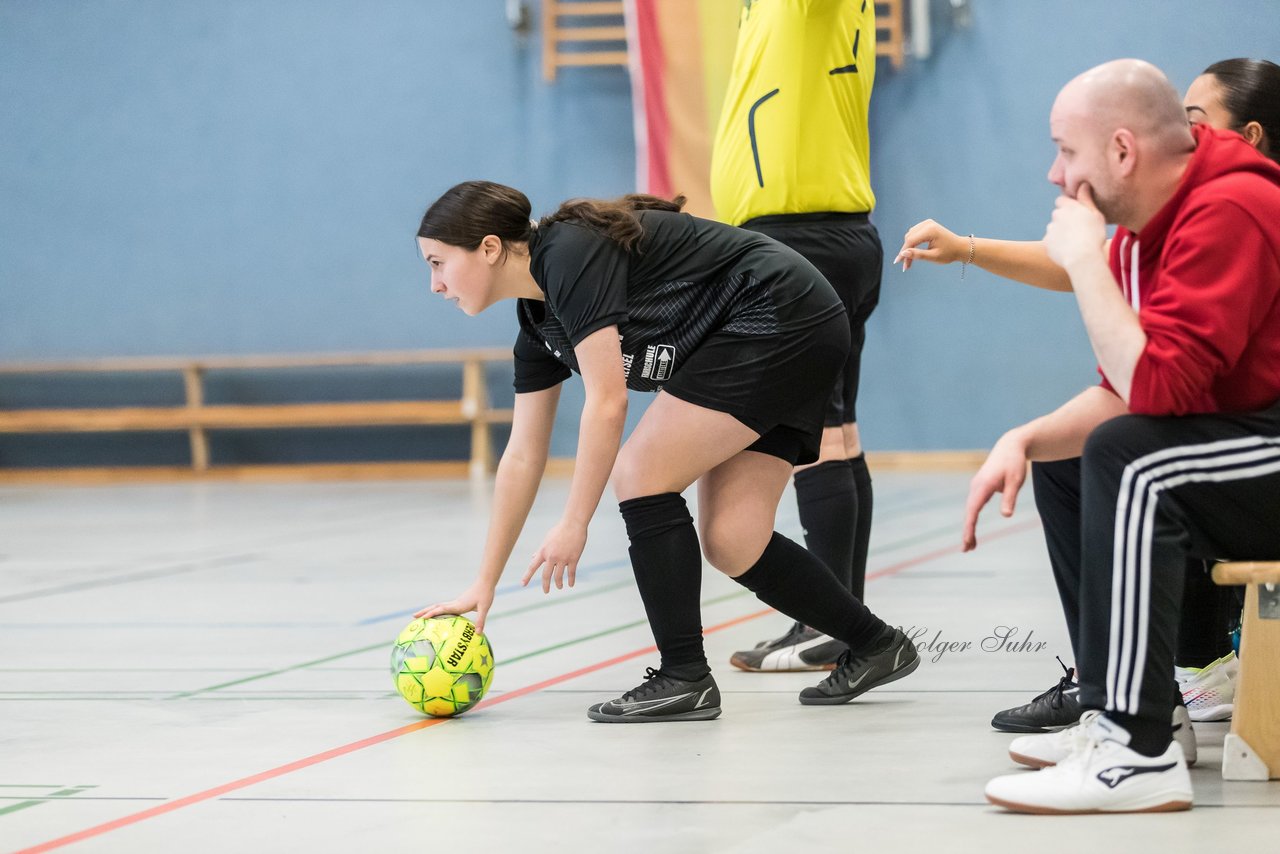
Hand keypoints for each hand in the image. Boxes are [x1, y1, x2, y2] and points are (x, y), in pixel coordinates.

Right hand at [415, 579, 495, 631]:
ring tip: (421, 616)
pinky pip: (445, 607)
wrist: (485, 583)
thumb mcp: (484, 608)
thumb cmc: (485, 594)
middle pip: (436, 607)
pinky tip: (437, 616)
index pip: (441, 609)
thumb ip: (480, 620)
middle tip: (413, 617)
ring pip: (439, 606)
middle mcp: (454, 603)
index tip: (422, 618)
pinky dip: (437, 611)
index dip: (431, 614)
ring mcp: (455, 602)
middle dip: (424, 612)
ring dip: (429, 610)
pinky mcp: (458, 603)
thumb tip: (478, 634)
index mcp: (458, 605)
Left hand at [522, 518, 587, 592]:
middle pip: (546, 575)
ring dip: (558, 584)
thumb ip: (540, 550)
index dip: (527, 576)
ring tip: (559, 587)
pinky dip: (571, 580)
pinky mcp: (573, 558)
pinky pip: (571, 573)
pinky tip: (571, 584)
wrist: (573, 524)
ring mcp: (563, 558)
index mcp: (543, 551)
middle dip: (546, 585)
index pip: (533, 566)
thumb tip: (533, 557)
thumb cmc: (560, 530)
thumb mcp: (547, 539)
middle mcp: (551, 556)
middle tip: (546, 591)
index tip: (523, 584)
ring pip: (559, 576)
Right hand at [893, 219, 967, 270]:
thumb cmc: (949, 253)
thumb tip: (903, 254)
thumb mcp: (933, 257)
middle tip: (906, 266)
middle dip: (906, 252)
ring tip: (910, 261)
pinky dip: (912, 243)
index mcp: (930, 230)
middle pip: (909, 238)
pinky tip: (913, 252)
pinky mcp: (927, 225)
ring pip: (910, 236)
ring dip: (909, 248)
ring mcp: (927, 223)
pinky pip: (914, 234)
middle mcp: (927, 224)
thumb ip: (918, 255)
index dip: (903, 252)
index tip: (898, 262)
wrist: (960, 247)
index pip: (911, 241)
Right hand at [962, 431, 1028, 551]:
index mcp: (983, 486)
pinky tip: (972, 530)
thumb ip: (1010, 498)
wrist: (1010, 446)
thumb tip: (1006, 516)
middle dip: (967, 532)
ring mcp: (976, 487)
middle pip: (968, 513)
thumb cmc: (1014, 463)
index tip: (968, 540)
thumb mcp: (1016, 481)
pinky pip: (972, 507)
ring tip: (970, 546)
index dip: (970, 526)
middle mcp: (975, 487)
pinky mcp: (979, 488)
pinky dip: (971, 519)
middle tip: (966, 550)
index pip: (973, 510)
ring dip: (969, 528)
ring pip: (969, 510)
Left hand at [1044, 184, 1106, 270]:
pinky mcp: (1046, 243)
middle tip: (1078, 229)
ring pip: (1054, 229)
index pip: (1062, 200)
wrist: (1082, 258)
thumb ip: (1086, 199)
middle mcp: (1056, 215)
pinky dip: (1057, 245)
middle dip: (1064, 220)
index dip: (1068, 206)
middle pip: (1058, 215)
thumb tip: (1083, 184)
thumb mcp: (1095, 214)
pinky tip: (1069, 250)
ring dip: (1061, 232)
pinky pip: (1051, 242)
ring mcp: (1050, 230)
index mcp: (1068, 206)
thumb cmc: (1093, 235)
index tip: (1076, 213)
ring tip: (1075, 242)